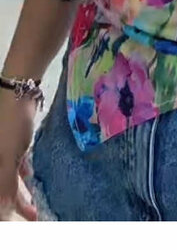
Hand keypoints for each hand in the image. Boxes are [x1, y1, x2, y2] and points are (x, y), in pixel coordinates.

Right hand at [0, 94, 37, 220]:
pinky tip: (33, 185)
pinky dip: (21, 178)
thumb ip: (3, 187)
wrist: (19, 90)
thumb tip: (4, 212)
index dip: (3, 210)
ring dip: (19, 195)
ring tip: (34, 209)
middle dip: (11, 207)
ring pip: (6, 180)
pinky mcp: (10, 144)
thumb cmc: (8, 124)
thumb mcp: (6, 158)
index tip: (14, 225)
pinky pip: (13, 167)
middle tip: (30, 219)